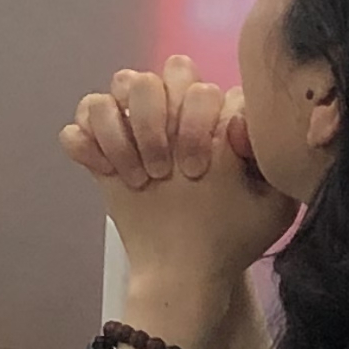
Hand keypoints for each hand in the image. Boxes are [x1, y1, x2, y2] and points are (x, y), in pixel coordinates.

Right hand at [58, 56, 296, 288]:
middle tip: (164, 169)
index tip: (198, 171)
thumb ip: (269, 158)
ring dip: (122, 132)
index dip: (197, 122)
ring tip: (139, 178)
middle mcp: (169, 115)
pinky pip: (76, 126)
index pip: (200, 87)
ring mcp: (131, 131)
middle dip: (155, 118)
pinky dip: (85, 145)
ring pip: (114, 89)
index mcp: (210, 118)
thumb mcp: (271, 206)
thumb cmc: (231, 237)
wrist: (187, 272)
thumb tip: (235, 123)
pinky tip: (106, 174)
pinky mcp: (98, 154)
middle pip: (153, 77)